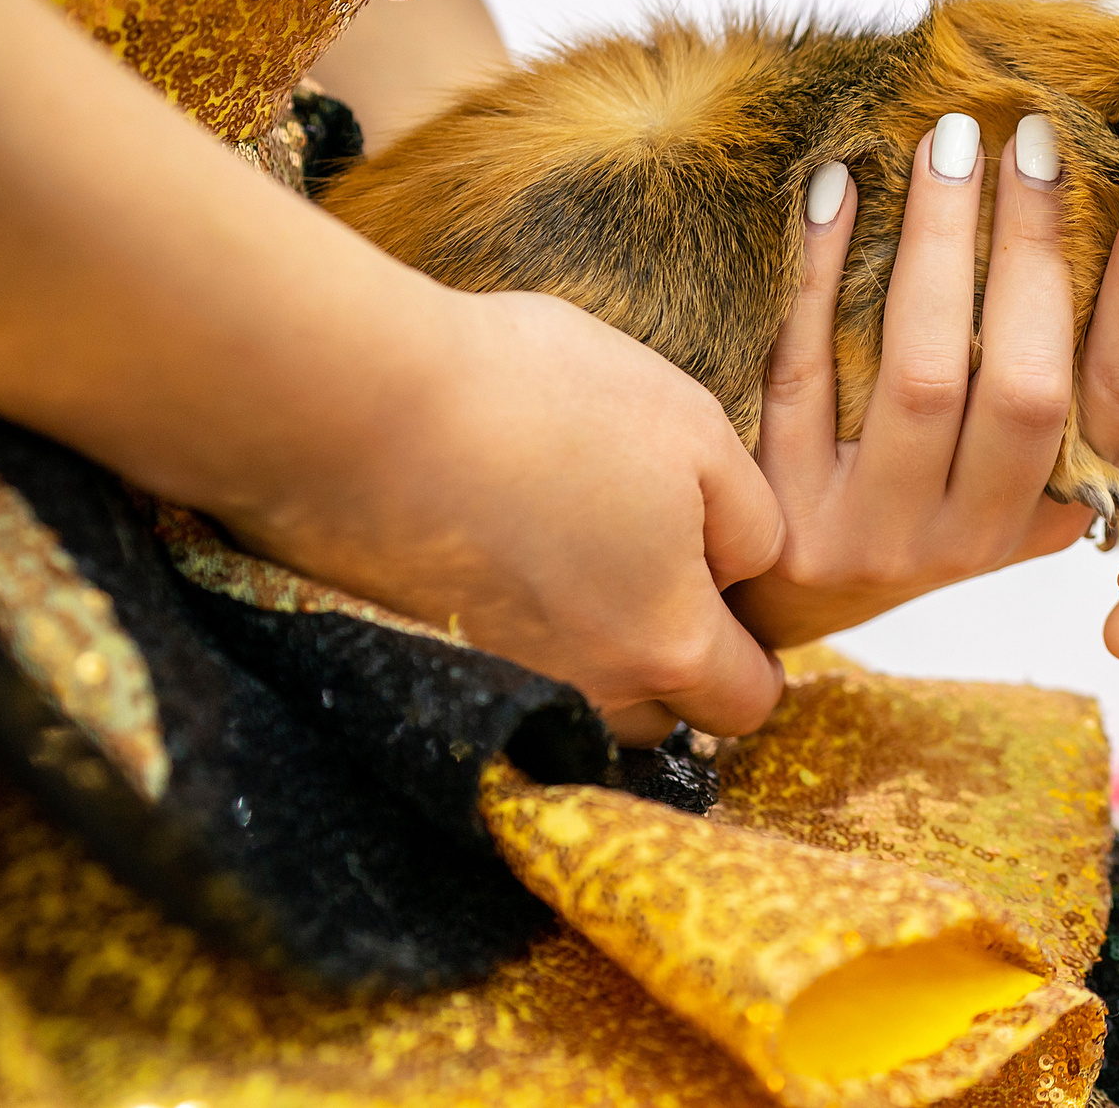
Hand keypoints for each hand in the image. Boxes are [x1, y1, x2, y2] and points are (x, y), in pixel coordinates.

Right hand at [250, 288, 784, 746]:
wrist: (361, 403)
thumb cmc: (544, 402)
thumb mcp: (695, 430)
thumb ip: (750, 522)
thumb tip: (744, 573)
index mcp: (668, 643)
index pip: (748, 700)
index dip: (757, 650)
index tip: (733, 592)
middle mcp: (584, 690)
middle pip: (661, 716)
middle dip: (676, 663)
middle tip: (656, 565)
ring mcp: (498, 681)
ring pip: (579, 700)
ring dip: (593, 655)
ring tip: (576, 557)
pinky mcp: (422, 657)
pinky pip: (499, 668)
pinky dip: (513, 629)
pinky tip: (504, 552)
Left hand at [730, 119, 1118, 648]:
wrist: (778, 592)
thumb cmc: (909, 485)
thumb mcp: (999, 452)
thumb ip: (1051, 362)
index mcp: (1050, 509)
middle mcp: (974, 535)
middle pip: (1025, 385)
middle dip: (1034, 248)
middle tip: (1034, 134)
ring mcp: (876, 532)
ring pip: (921, 375)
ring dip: (938, 244)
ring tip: (946, 142)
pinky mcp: (781, 513)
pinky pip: (803, 369)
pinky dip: (820, 272)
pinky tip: (837, 191)